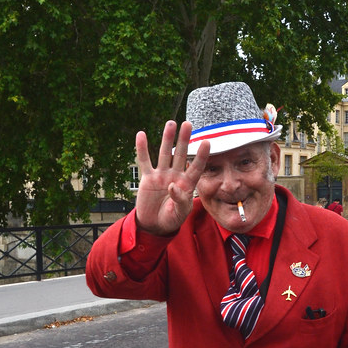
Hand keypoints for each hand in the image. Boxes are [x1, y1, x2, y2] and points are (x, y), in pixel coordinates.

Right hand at [135, 121, 209, 235]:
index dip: (201, 155)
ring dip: (167, 138)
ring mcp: (162, 175)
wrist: (155, 225)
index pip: (196, 167)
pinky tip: (141, 134)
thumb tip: (173, 185)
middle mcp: (175, 176)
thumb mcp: (179, 213)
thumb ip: (180, 200)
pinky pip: (144, 161)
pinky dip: (142, 148)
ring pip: (164, 153)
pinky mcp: (148, 178)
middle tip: (188, 124)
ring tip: (171, 123)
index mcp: (187, 185)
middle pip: (181, 155)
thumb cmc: (171, 219)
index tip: (207, 141)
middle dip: (184, 140)